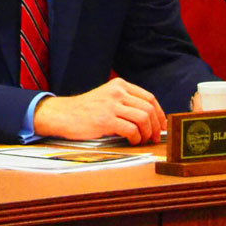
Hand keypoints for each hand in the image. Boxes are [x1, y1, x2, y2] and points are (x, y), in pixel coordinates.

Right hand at [32, 78, 165, 144]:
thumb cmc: (86, 110)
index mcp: (119, 85)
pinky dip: (136, 138)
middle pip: (148, 108)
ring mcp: (111, 105)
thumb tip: (150, 118)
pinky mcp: (106, 120)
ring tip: (142, 140)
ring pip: (143, 119)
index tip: (162, 125)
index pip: (149, 97)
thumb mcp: (107, 97)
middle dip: (156, 126)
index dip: (159, 113)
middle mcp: (117, 92)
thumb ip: (125, 102)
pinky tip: (132, 141)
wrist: (63, 114)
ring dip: (146, 133)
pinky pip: (131, 130)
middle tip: (154, 137)